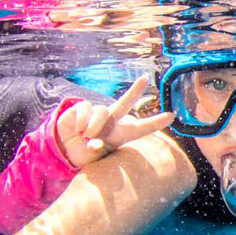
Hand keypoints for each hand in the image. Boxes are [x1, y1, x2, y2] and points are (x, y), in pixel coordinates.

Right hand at [54, 75, 174, 167]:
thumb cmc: (84, 154)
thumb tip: (94, 143)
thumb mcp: (93, 156)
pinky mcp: (82, 108)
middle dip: (135, 90)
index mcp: (119, 135)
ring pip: (102, 111)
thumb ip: (95, 150)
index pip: (140, 129)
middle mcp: (111, 121)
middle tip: (145, 78)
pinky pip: (86, 109)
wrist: (64, 149)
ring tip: (86, 136)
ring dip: (94, 126)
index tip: (172, 116)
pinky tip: (77, 130)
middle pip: (125, 103)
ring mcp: (97, 113)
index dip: (155, 123)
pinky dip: (82, 121)